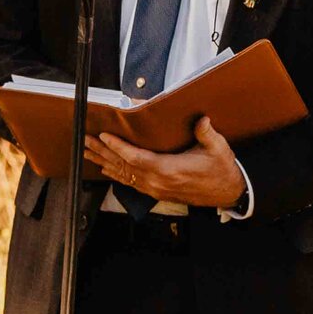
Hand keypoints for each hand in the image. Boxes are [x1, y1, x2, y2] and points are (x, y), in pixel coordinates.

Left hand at [87, 116, 246, 208]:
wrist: (225, 193)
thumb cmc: (220, 170)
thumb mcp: (218, 150)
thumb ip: (207, 134)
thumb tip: (202, 120)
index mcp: (169, 170)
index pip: (136, 158)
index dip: (118, 147)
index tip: (105, 136)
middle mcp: (157, 181)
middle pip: (124, 166)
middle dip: (103, 152)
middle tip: (87, 140)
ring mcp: (155, 188)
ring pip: (124, 175)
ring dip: (105, 162)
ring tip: (88, 152)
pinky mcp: (156, 192)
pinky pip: (131, 182)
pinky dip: (116, 174)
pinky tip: (106, 168)